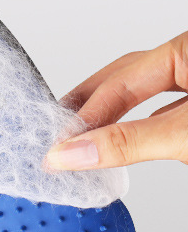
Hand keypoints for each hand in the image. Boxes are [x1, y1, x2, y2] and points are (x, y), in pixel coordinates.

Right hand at [45, 33, 187, 169]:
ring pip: (144, 96)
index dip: (83, 117)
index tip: (59, 148)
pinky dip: (138, 129)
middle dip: (88, 109)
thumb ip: (129, 141)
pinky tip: (122, 141)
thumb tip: (74, 151)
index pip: (119, 83)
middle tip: (56, 136)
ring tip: (80, 141)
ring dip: (110, 119)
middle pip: (125, 80)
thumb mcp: (184, 133)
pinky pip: (163, 114)